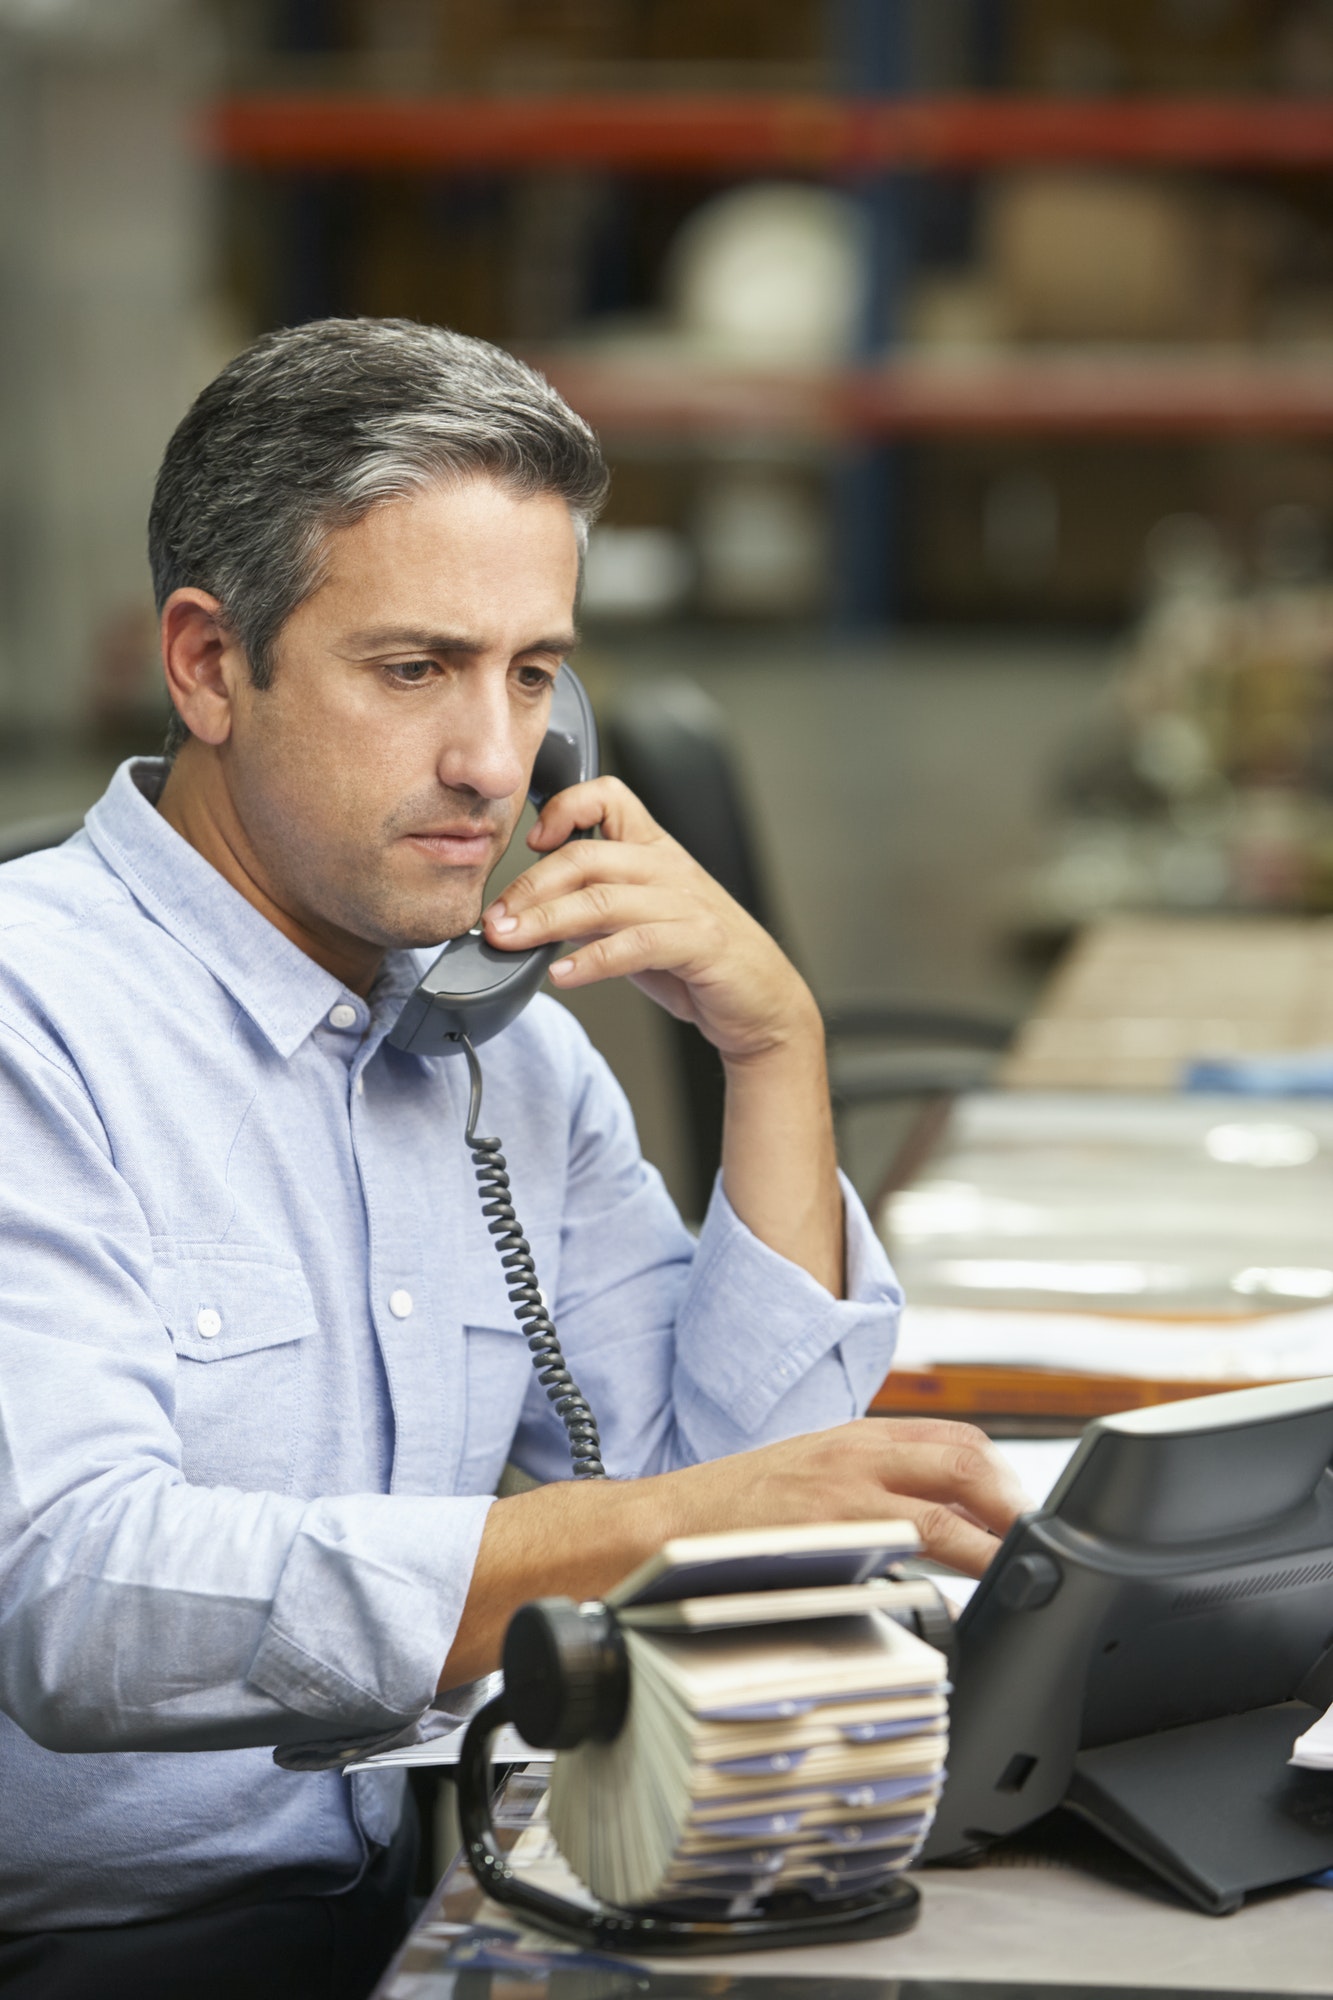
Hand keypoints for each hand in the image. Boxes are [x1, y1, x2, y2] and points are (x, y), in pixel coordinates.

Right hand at [440, 1418, 1028, 1684]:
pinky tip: (958, 1597)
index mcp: (850, 1438)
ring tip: (1015, 1571)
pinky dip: (945, 1572)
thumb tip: (914, 1521)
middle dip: (1010, 1501)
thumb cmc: (721, 1517)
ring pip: (947, 1505)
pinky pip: (908, 1550)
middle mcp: (853, 1454)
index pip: (949, 1438)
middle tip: (1035, 1542)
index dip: (996, 1472)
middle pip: (964, 1459)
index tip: (1021, 1508)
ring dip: (992, 1539)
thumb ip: (857, 1488)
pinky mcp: (828, 1536)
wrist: (651, 1533)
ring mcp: (843, 1494)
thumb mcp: (799, 1478)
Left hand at [482, 777, 818, 1064]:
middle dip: (530, 886)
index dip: (565, 807)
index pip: (609, 796)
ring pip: (603, 900)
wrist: (762, 1001)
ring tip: (512, 941)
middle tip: (495, 919)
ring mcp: (687, 904)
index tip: (530, 843)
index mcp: (654, 850)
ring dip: (546, 921)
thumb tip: (527, 913)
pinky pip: (635, 944)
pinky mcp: (700, 943)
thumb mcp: (638, 921)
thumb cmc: (697, 959)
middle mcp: (668, 868)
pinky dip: (592, 959)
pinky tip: (562, 973)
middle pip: (586, 856)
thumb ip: (591, 907)